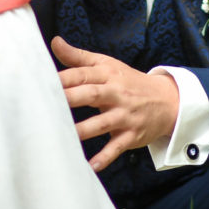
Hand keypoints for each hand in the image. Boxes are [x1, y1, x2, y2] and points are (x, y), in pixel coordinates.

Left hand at [52, 36, 179, 171]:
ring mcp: (124, 115)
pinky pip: (116, 147)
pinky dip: (105, 157)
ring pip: (102, 123)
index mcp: (108, 75)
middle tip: (46, 103)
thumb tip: (55, 42)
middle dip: (70, 98)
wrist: (167, 100)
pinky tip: (90, 166)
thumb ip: (78, 57)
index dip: (63, 78)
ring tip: (62, 134)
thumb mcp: (106, 65)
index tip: (41, 81)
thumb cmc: (128, 81)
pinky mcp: (131, 135)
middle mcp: (116, 93)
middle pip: (91, 94)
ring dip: (83, 130)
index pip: (83, 74)